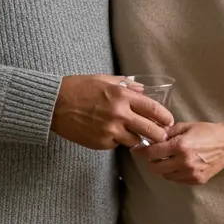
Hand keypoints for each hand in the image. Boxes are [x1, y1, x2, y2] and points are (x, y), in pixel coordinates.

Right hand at [52, 75, 173, 149]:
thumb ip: (125, 85)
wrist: (54, 104)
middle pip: (150, 130)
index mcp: (122, 95)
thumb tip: (142, 89)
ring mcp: (110, 130)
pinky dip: (117, 141)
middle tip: (163, 136)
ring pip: (135, 141)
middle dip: (160, 135)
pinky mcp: (101, 143)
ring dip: (137, 138)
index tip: (169, 121)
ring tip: (136, 135)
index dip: (164, 116)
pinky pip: (116, 144)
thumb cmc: (78, 88)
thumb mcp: (104, 79)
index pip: (152, 108)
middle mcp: (119, 114)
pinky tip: (112, 134)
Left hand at [132, 121, 223, 184]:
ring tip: (170, 158)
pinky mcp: (196, 180)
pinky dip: (175, 173)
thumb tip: (152, 135)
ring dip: (163, 168)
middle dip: (152, 161)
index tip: (138, 149)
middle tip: (155, 154)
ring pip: (165, 175)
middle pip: (155, 168)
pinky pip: (177, 179)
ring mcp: (190, 173)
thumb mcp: (187, 126)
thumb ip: (168, 131)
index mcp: (180, 145)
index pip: (152, 152)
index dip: (143, 151)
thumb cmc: (208, 131)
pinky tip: (180, 164)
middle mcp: (184, 161)